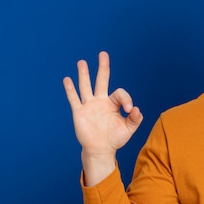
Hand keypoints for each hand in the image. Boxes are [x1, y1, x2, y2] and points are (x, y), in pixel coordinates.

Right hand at [63, 52, 142, 184]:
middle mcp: (101, 101)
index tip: (129, 110)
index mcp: (113, 103)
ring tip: (82, 62)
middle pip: (102, 80)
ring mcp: (89, 106)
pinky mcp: (80, 112)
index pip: (119, 93)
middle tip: (103, 53)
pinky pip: (74, 99)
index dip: (126, 98)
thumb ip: (135, 119)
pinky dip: (70, 89)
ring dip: (84, 74)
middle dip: (103, 67)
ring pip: (86, 86)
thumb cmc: (115, 138)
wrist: (101, 150)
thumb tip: (136, 109)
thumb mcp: (129, 129)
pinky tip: (67, 79)